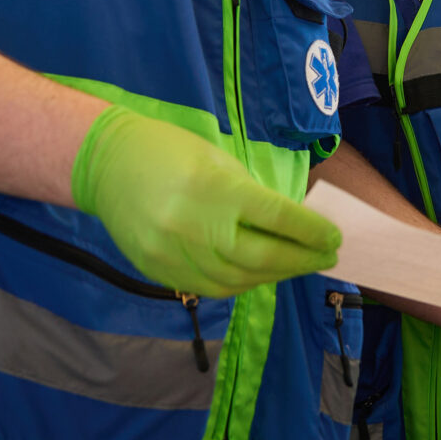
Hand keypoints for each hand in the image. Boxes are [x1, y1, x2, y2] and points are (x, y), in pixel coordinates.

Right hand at [71, 106, 340, 296]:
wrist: (107, 164)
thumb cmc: (170, 152)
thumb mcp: (219, 163)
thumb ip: (253, 196)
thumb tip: (293, 226)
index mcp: (214, 190)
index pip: (277, 218)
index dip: (311, 232)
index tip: (333, 238)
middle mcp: (194, 227)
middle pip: (262, 257)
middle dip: (300, 260)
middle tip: (325, 257)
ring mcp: (174, 255)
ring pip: (238, 280)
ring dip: (274, 275)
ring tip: (295, 265)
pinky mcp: (160, 272)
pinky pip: (211, 288)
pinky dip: (241, 283)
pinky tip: (258, 273)